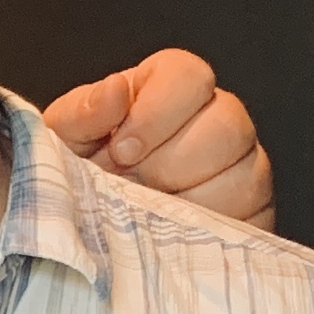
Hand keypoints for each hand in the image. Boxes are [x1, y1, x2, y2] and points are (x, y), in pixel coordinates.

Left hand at [39, 50, 275, 229]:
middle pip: (227, 123)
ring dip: (189, 202)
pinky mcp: (250, 215)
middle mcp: (214, 120)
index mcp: (166, 90)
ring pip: (244, 175)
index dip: (158, 112)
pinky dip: (206, 233)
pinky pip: (249, 220)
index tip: (120, 150)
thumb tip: (115, 91)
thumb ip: (83, 113)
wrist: (88, 238)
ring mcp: (239, 167)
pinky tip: (170, 238)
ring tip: (147, 216)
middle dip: (171, 164)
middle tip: (131, 188)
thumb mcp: (63, 142)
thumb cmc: (76, 179)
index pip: (190, 75)